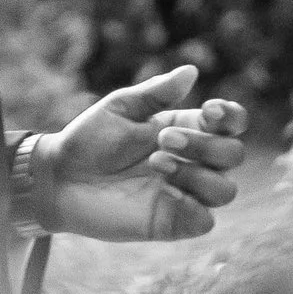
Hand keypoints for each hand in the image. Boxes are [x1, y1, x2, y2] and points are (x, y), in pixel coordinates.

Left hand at [24, 63, 247, 245]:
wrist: (60, 178)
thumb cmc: (89, 140)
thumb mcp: (120, 108)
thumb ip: (155, 92)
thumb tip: (191, 71)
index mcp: (187, 130)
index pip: (231, 124)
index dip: (231, 116)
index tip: (209, 110)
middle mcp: (193, 162)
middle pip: (232, 154)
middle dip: (204, 144)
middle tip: (161, 139)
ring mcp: (186, 194)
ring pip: (225, 189)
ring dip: (196, 173)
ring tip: (156, 164)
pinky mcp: (173, 223)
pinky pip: (205, 220)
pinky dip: (194, 206)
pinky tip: (165, 193)